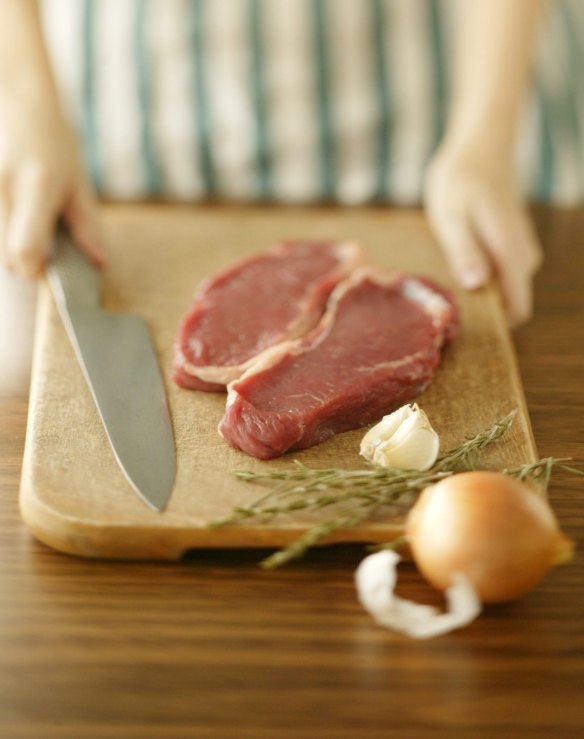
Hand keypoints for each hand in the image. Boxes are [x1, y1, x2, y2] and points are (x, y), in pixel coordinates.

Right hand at [0, 93, 104, 278]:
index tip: (45, 267)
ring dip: (7, 245)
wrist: (13, 98)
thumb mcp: (76, 180)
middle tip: (37, 244)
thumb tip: (99, 261)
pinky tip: (10, 211)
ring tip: (22, 220)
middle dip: (22, 260)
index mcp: (38, 187)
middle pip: (5, 255)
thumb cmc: (49, 140)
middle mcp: (3, 187)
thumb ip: (87, 224)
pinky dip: (0, 227)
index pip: (25, 251)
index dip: (34, 270)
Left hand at [424, 146, 541, 327]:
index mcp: (510, 254)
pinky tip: (453, 260)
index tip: (460, 327)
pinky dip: (478, 273)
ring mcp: (519, 250)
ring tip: (443, 277)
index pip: (517, 309)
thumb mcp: (452, 217)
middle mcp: (523, 257)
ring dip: (476, 289)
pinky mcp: (511, 244)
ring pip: (502, 287)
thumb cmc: (461, 180)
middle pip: (508, 302)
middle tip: (440, 301)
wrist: (480, 146)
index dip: (492, 325)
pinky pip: (498, 272)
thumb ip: (464, 252)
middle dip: (478, 308)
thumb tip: (477, 285)